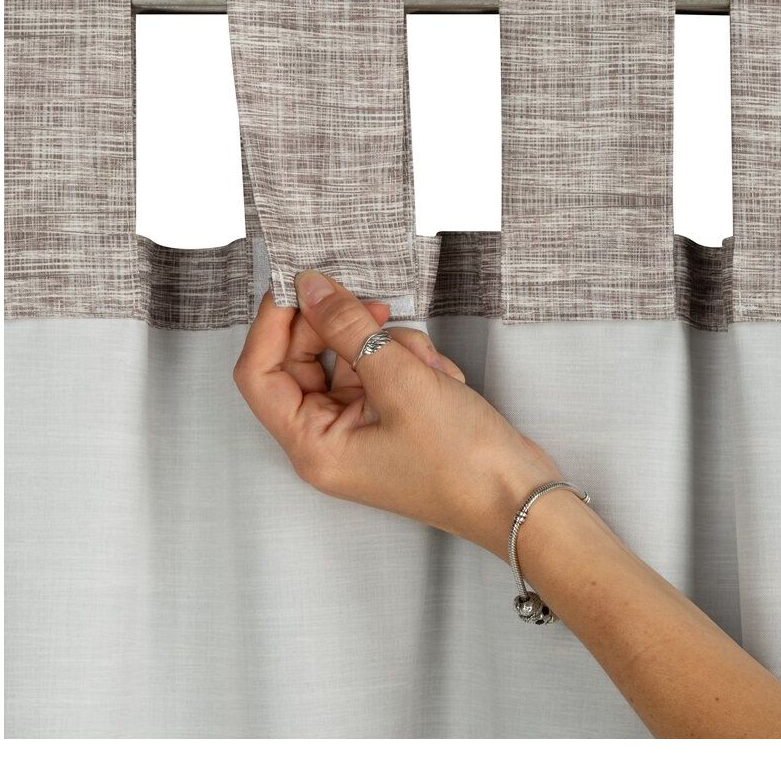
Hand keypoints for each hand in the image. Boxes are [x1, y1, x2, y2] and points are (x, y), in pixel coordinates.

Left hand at [233, 270, 561, 556]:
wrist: (521, 496)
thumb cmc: (463, 464)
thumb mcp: (401, 381)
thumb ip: (348, 327)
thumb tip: (310, 288)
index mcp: (313, 445)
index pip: (259, 374)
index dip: (270, 324)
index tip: (295, 284)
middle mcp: (328, 440)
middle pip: (305, 360)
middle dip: (344, 331)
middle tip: (374, 309)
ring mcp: (360, 428)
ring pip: (351, 357)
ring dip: (390, 348)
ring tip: (427, 369)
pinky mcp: (391, 418)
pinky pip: (383, 369)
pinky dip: (411, 363)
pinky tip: (442, 380)